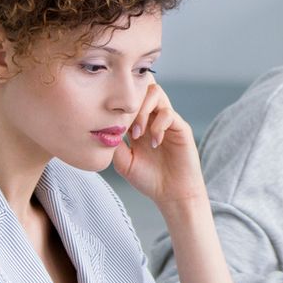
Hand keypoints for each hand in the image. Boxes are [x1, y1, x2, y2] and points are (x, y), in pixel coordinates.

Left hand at [111, 83, 204, 207]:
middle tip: (126, 128)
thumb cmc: (149, 179)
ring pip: (156, 93)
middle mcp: (153, 118)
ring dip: (143, 110)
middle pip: (142, 88)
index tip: (110, 120)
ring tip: (137, 134)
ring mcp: (168, 121)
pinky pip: (169, 114)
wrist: (172, 194)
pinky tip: (154, 143)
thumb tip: (101, 126)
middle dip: (130, 103)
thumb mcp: (123, 161)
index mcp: (138, 123)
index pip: (128, 99)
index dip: (118, 103)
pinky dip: (158, 126)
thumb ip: (114, 143)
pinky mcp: (181, 128)